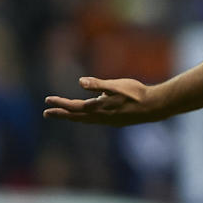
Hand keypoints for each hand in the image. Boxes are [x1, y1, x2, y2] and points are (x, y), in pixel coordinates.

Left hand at [43, 77, 161, 125]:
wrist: (155, 107)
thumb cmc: (137, 94)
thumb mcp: (117, 85)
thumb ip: (98, 84)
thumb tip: (80, 81)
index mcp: (99, 108)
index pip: (74, 106)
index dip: (60, 104)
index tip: (48, 101)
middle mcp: (101, 117)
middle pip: (77, 116)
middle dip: (62, 114)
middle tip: (47, 113)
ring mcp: (109, 121)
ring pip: (86, 120)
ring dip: (73, 117)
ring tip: (64, 115)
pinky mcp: (116, 121)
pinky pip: (95, 121)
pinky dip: (86, 119)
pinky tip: (89, 116)